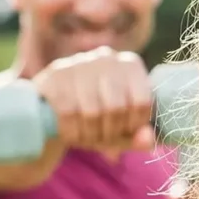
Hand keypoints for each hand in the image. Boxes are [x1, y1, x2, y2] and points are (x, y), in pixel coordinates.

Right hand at [34, 46, 155, 153]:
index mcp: (130, 65)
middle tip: (103, 140)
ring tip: (87, 139)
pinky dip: (72, 132)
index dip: (134, 126)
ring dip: (90, 135)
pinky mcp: (55, 74)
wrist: (50, 106)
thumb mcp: (119, 129)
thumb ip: (137, 136)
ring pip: (92, 112)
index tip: (125, 134)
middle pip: (117, 107)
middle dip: (110, 133)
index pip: (142, 101)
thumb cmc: (94, 118)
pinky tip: (71, 135)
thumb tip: (148, 140)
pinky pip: (69, 113)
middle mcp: (106, 58)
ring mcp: (79, 63)